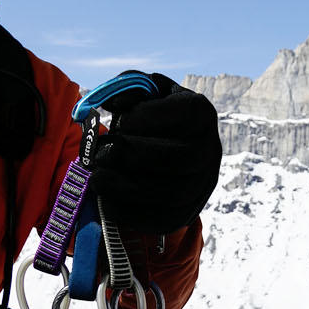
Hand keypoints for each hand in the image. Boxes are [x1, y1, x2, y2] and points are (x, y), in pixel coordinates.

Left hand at [89, 73, 221, 232]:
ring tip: (97, 178)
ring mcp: (201, 186)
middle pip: (181, 158)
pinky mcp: (185, 214)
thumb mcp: (142, 94)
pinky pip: (161, 220)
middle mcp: (210, 151)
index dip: (151, 117)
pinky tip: (107, 199)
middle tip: (101, 153)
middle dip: (134, 156)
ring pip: (171, 194)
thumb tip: (112, 102)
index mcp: (202, 114)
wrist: (161, 153)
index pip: (188, 114)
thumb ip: (128, 88)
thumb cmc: (148, 118)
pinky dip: (130, 212)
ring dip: (126, 187)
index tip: (122, 120)